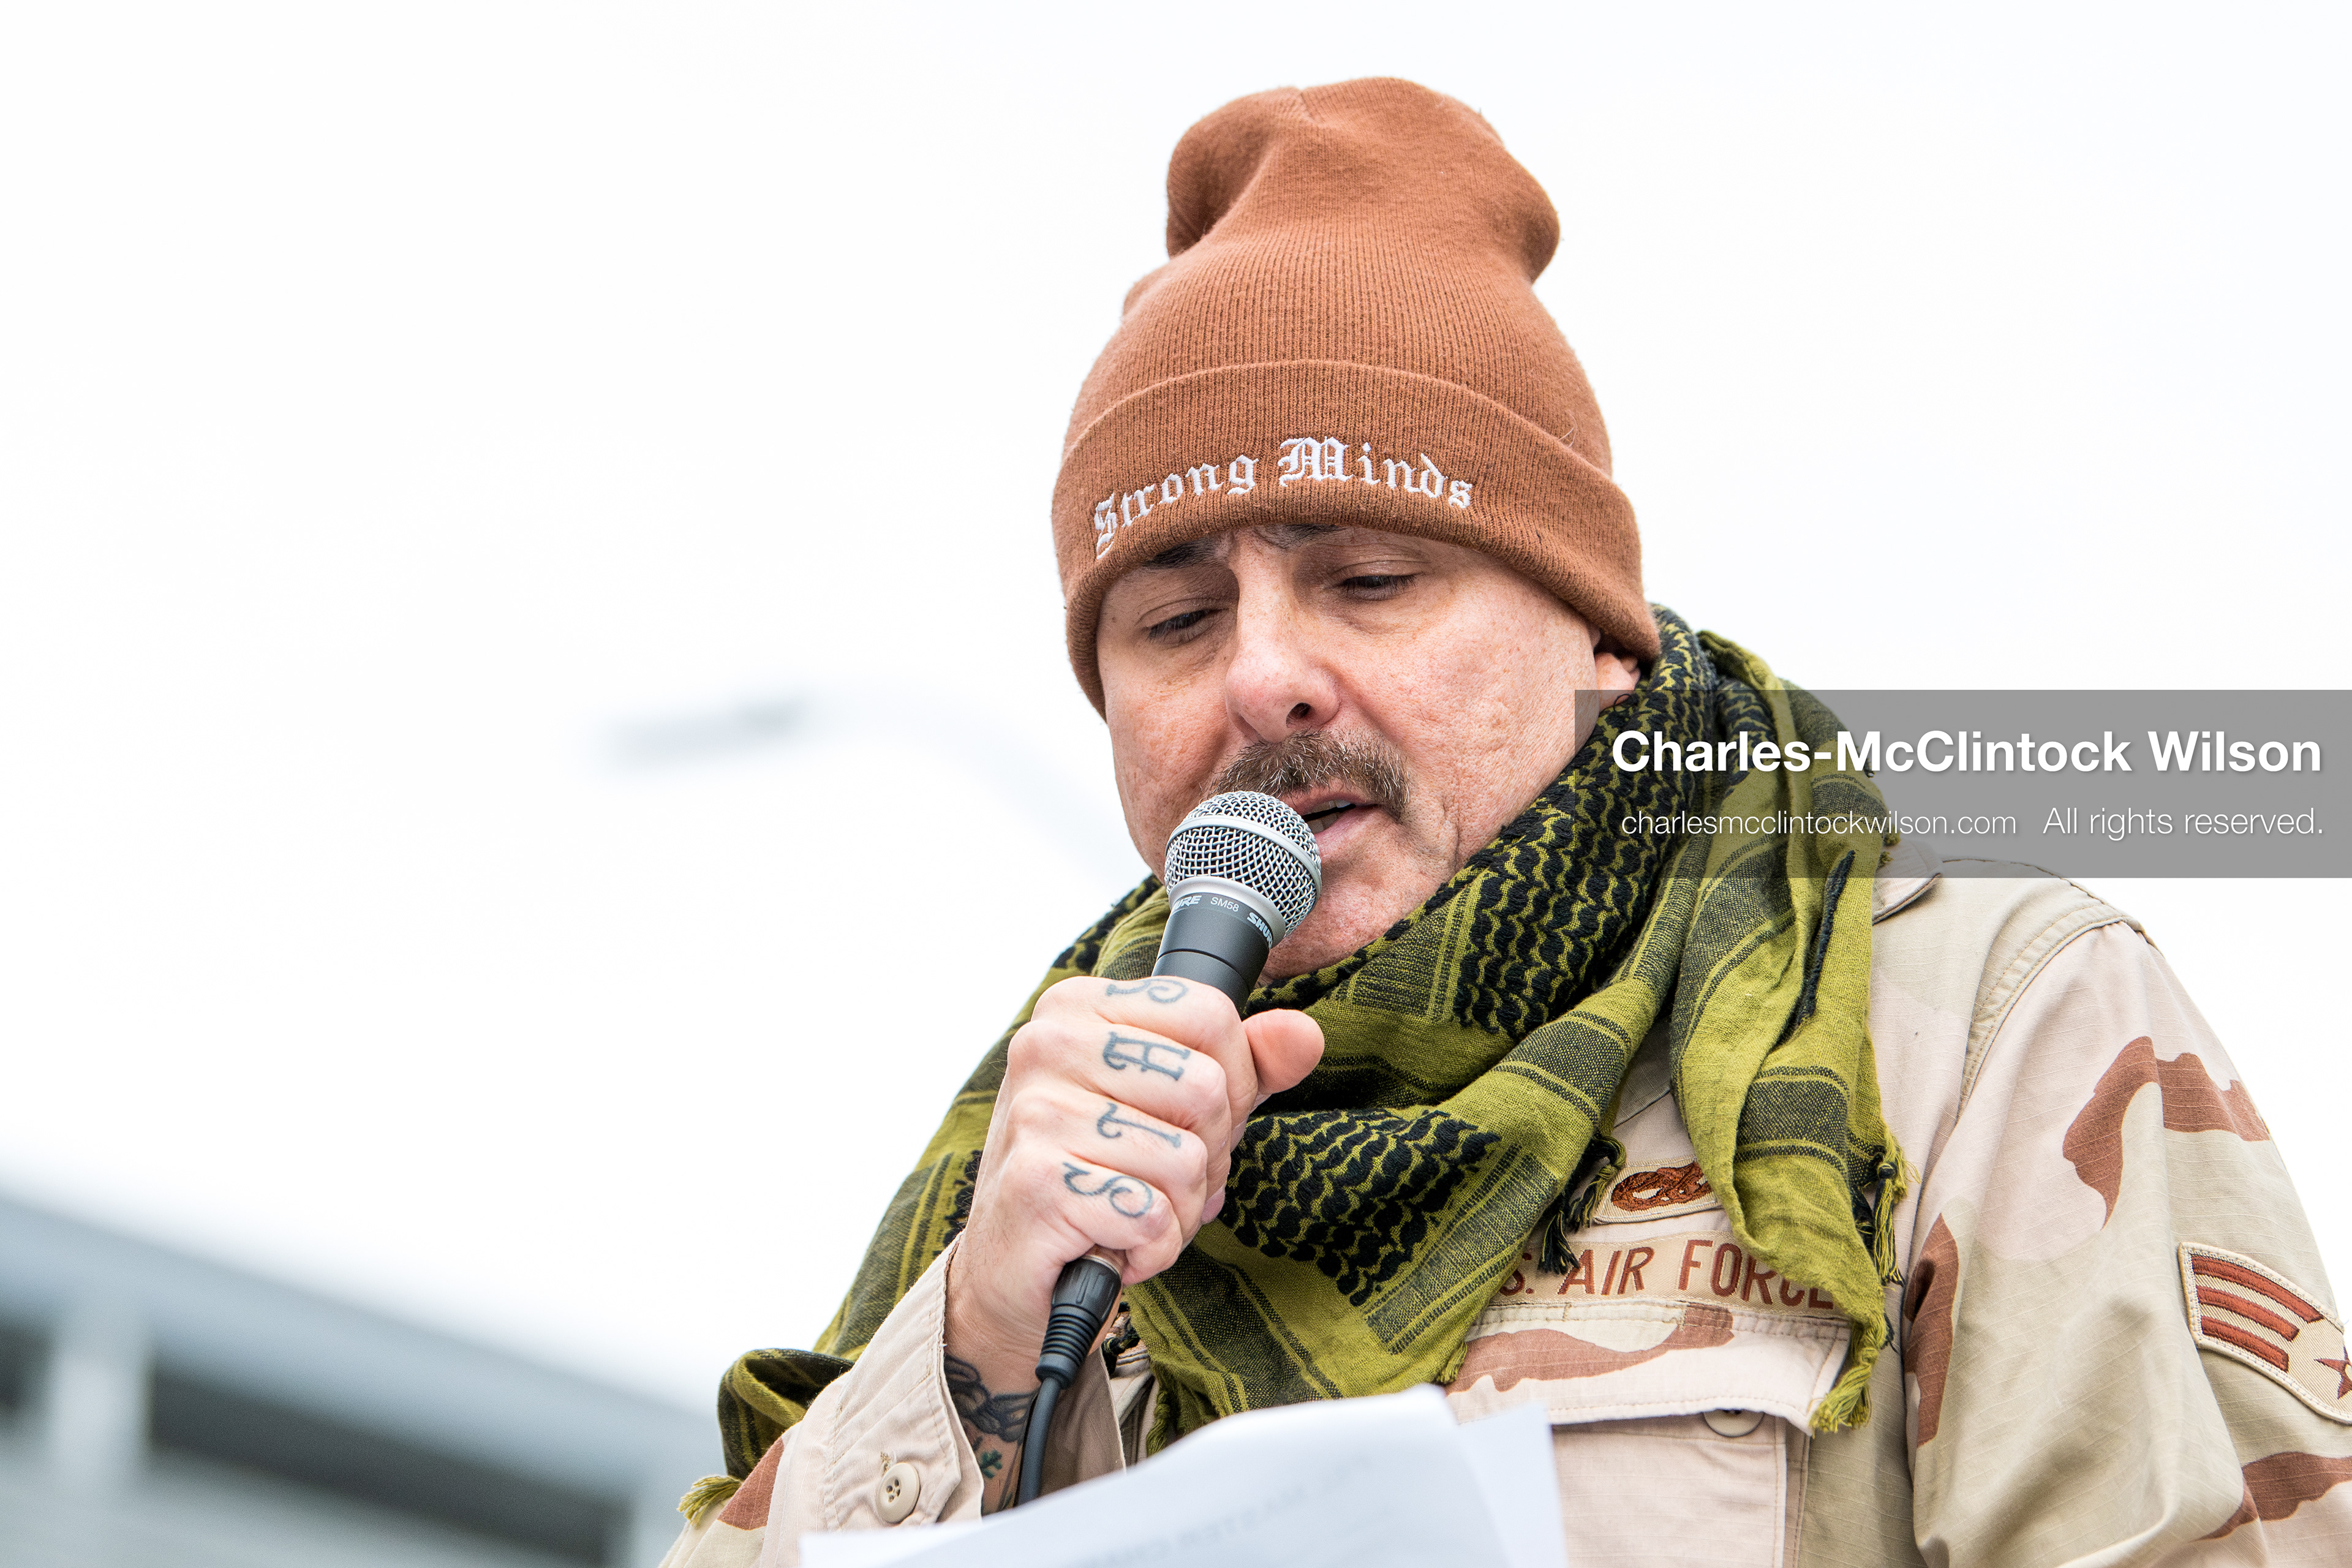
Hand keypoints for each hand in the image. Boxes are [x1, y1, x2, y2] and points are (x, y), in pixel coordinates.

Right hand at [941, 974, 1322, 1502]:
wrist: (1013, 1267)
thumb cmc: (1097, 1173)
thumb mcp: (1172, 1106)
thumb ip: (1244, 1065)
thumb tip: (1304, 1035)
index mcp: (1078, 1006)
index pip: (1210, 1013)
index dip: (1233, 1082)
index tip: (1191, 1123)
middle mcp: (1047, 1044)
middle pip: (1206, 1087)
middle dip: (1207, 1154)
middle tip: (1156, 1178)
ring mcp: (1037, 1112)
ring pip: (1185, 1159)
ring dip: (1179, 1209)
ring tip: (1131, 1212)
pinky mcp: (1037, 1184)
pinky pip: (1153, 1217)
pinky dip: (1152, 1248)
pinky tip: (1113, 1244)